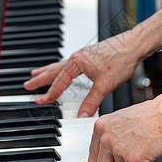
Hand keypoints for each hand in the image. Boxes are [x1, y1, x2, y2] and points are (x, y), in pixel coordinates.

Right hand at [24, 31, 139, 116]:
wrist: (134, 45)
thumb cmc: (121, 59)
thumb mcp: (105, 85)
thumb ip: (92, 101)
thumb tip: (82, 116)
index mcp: (77, 62)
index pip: (60, 82)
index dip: (50, 94)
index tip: (40, 101)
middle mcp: (77, 57)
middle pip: (54, 70)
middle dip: (40, 78)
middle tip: (27, 83)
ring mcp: (83, 54)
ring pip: (60, 64)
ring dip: (48, 70)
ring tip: (37, 72)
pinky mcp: (89, 55)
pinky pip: (69, 62)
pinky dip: (61, 67)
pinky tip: (63, 69)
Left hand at [79, 98, 161, 161]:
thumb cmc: (149, 115)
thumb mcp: (119, 121)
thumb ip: (107, 136)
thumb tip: (100, 155)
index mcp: (101, 126)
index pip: (92, 154)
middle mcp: (106, 138)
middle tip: (128, 158)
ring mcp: (117, 149)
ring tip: (141, 149)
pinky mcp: (132, 159)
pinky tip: (148, 154)